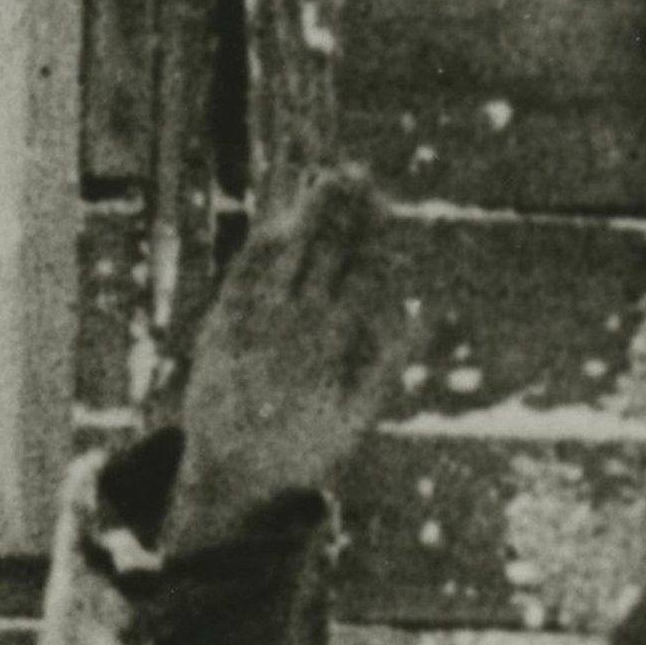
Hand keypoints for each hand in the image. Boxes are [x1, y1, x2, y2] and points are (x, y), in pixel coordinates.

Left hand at [162, 167, 419, 552]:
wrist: (231, 474)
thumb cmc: (304, 447)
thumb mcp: (358, 418)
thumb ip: (388, 363)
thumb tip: (423, 314)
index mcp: (332, 350)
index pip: (360, 277)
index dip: (374, 237)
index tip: (387, 202)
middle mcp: (292, 330)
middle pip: (323, 256)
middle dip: (343, 212)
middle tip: (358, 170)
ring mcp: (253, 324)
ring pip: (284, 256)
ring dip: (304, 213)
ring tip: (323, 175)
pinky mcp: (221, 323)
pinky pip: (244, 272)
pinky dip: (262, 240)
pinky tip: (278, 212)